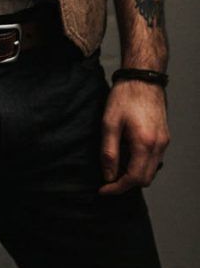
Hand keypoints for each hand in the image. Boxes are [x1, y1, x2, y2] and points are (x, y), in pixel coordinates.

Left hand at [98, 79, 169, 194]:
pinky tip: (127, 154)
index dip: (117, 188)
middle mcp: (159, 146)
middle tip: (108, 179)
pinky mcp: (164, 136)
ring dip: (134, 174)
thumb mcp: (110, 123)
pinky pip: (154, 159)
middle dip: (126, 184)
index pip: (134, 179)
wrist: (142, 77)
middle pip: (145, 179)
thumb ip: (109, 152)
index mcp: (145, 144)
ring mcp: (164, 141)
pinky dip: (141, 163)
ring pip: (151, 170)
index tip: (103, 190)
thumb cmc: (125, 96)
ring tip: (115, 166)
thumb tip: (108, 175)